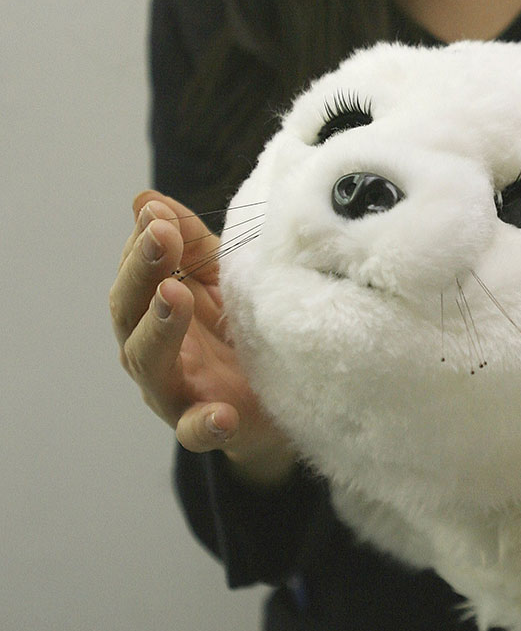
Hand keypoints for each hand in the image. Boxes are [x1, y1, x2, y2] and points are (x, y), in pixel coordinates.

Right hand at [110, 190, 294, 485]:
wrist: (281, 399)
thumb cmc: (238, 333)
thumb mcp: (221, 282)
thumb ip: (192, 245)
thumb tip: (147, 199)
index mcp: (152, 314)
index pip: (134, 277)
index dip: (140, 246)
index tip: (155, 215)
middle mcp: (153, 353)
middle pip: (128, 314)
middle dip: (142, 272)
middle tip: (161, 238)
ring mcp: (175, 393)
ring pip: (149, 363)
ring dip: (159, 327)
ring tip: (176, 295)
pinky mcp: (208, 428)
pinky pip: (197, 432)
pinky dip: (205, 424)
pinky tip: (221, 414)